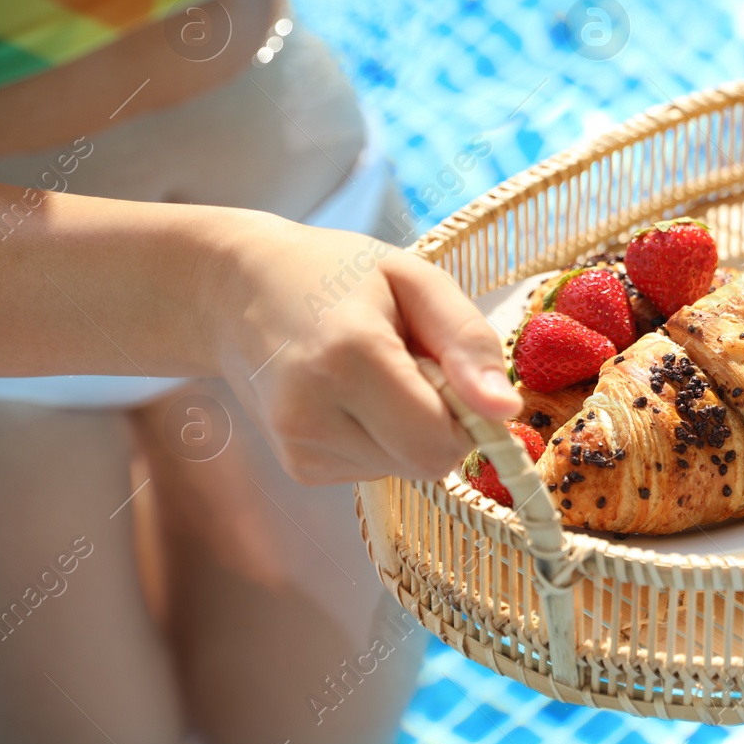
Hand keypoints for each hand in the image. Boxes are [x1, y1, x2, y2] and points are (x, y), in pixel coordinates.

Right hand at [201, 211, 519, 483]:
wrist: (237, 292)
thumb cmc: (336, 275)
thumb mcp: (415, 280)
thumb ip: (468, 341)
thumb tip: (506, 409)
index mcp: (348, 357)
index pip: (440, 438)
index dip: (467, 412)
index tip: (449, 366)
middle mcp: (313, 414)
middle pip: (427, 462)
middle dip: (443, 422)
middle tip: (414, 365)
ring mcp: (299, 447)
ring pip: (405, 469)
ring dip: (410, 428)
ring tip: (376, 374)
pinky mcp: (299, 467)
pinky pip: (377, 468)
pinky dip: (382, 438)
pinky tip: (353, 396)